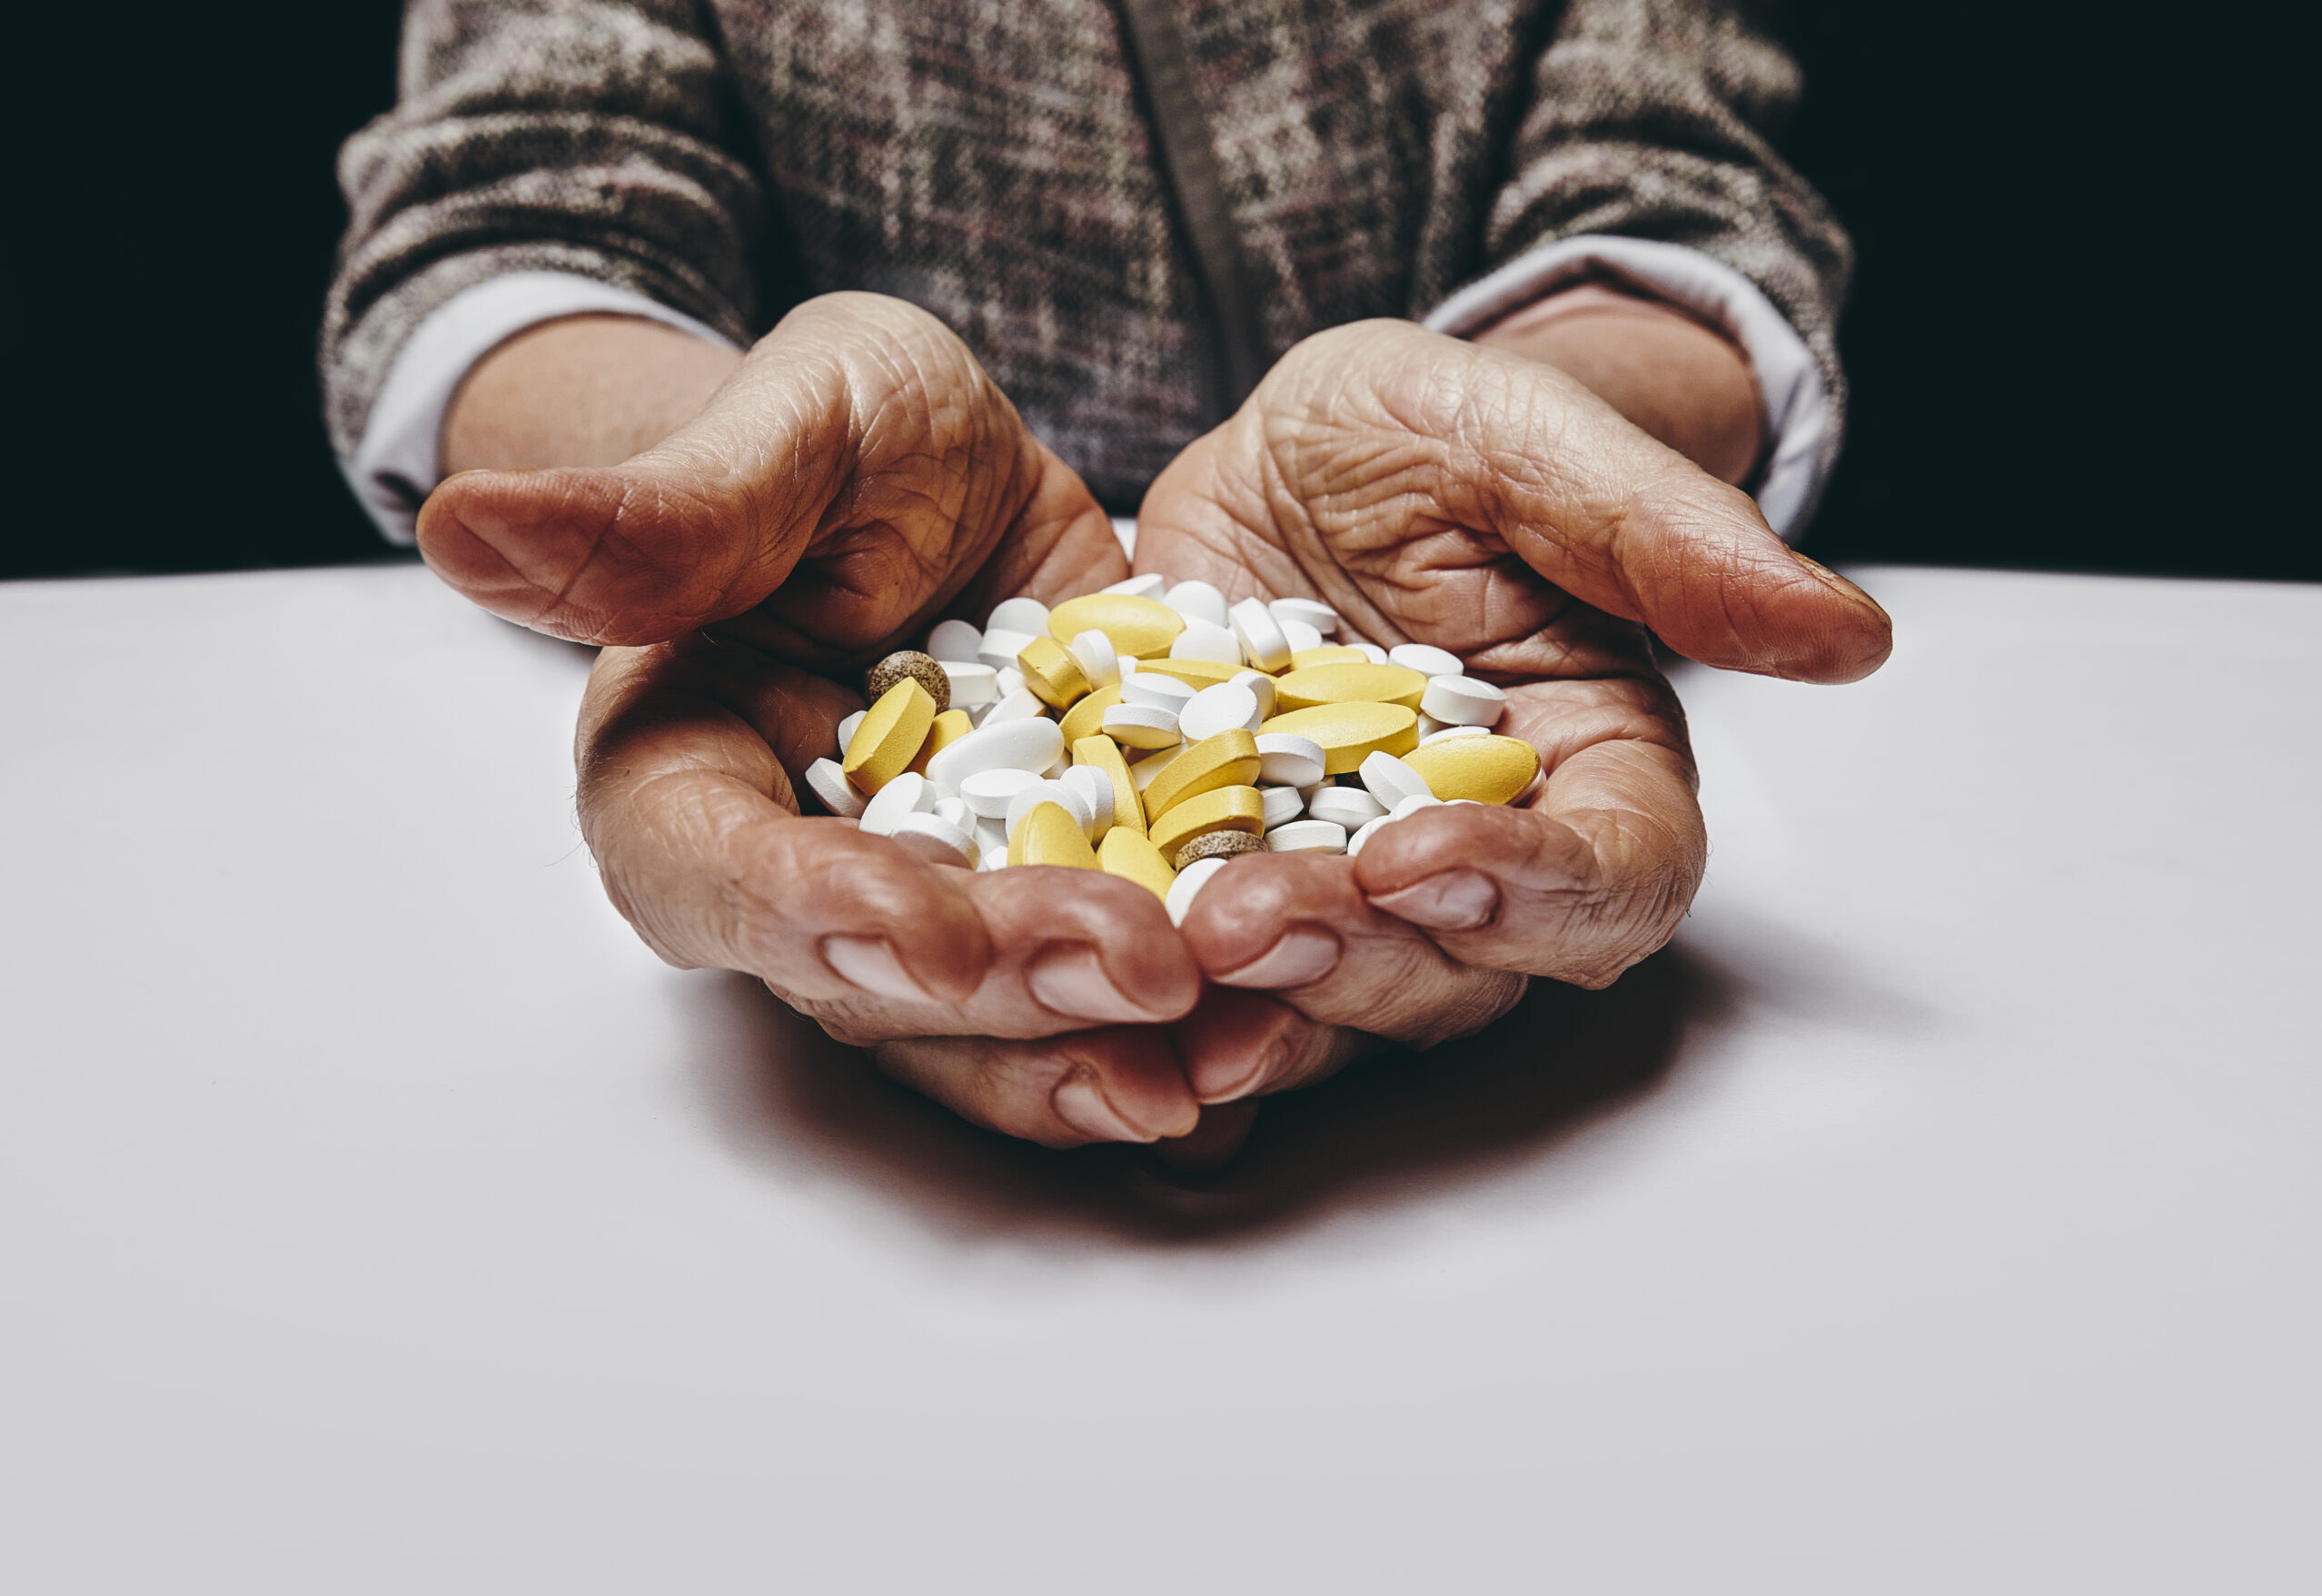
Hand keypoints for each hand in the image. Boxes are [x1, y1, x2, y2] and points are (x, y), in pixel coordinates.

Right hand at [429, 294, 1208, 1144]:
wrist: (970, 479)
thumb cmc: (842, 435)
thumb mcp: (787, 429)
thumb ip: (659, 513)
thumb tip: (462, 527)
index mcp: (687, 778)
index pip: (716, 878)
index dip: (809, 911)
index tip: (917, 917)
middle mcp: (810, 877)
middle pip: (878, 985)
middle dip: (1006, 993)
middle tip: (1144, 970)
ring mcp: (946, 912)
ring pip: (995, 1032)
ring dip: (1103, 1057)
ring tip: (1229, 1058)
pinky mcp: (1068, 907)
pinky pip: (1109, 1001)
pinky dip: (1185, 1032)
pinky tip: (1277, 1045)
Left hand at [1132, 318, 1890, 1117]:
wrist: (1279, 454)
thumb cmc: (1430, 431)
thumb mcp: (1527, 440)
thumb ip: (1668, 539)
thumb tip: (1851, 637)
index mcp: (1590, 767)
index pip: (1613, 876)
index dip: (1534, 890)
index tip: (1428, 854)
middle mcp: (1475, 857)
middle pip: (1461, 971)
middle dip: (1358, 959)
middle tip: (1250, 925)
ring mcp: (1339, 887)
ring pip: (1328, 999)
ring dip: (1253, 1009)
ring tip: (1166, 981)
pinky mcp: (1216, 883)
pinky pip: (1198, 977)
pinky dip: (1150, 1004)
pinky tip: (1079, 1001)